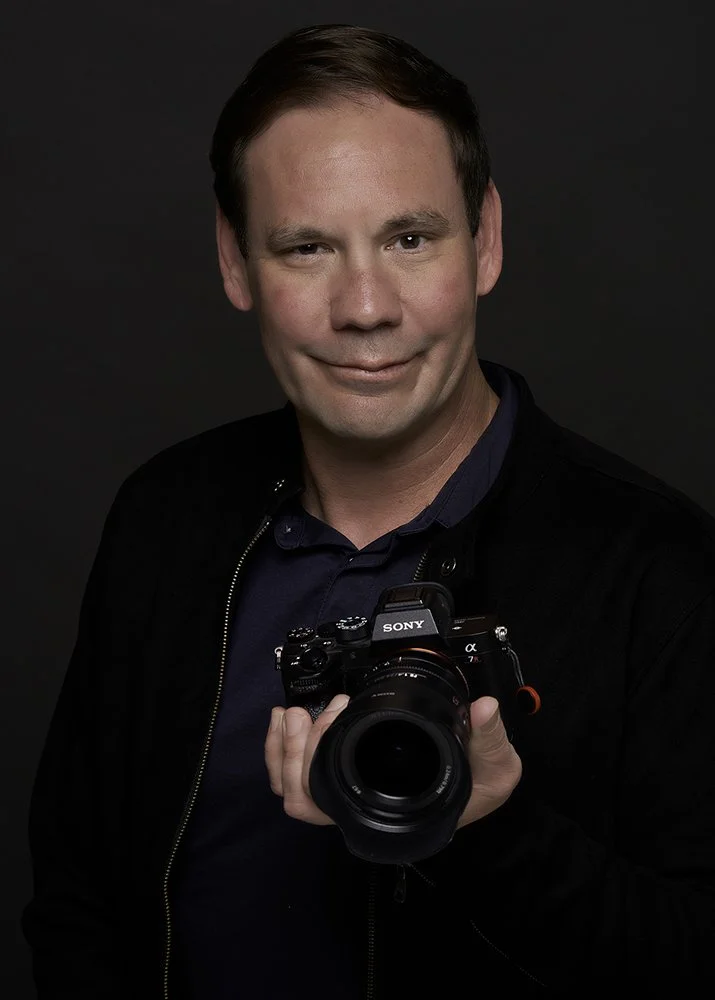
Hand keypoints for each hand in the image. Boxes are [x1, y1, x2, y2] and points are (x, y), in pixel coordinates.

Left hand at [264, 694, 520, 829]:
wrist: (481, 784)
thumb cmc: (481, 786)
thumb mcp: (496, 767)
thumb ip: (490, 738)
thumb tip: (484, 707)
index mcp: (385, 811)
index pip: (327, 806)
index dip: (309, 766)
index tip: (332, 716)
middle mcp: (360, 808)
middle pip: (298, 796)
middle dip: (292, 749)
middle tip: (307, 711)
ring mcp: (348, 794)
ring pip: (290, 789)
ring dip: (282, 748)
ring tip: (293, 712)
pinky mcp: (345, 776)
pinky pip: (297, 777)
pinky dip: (283, 749)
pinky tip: (289, 721)